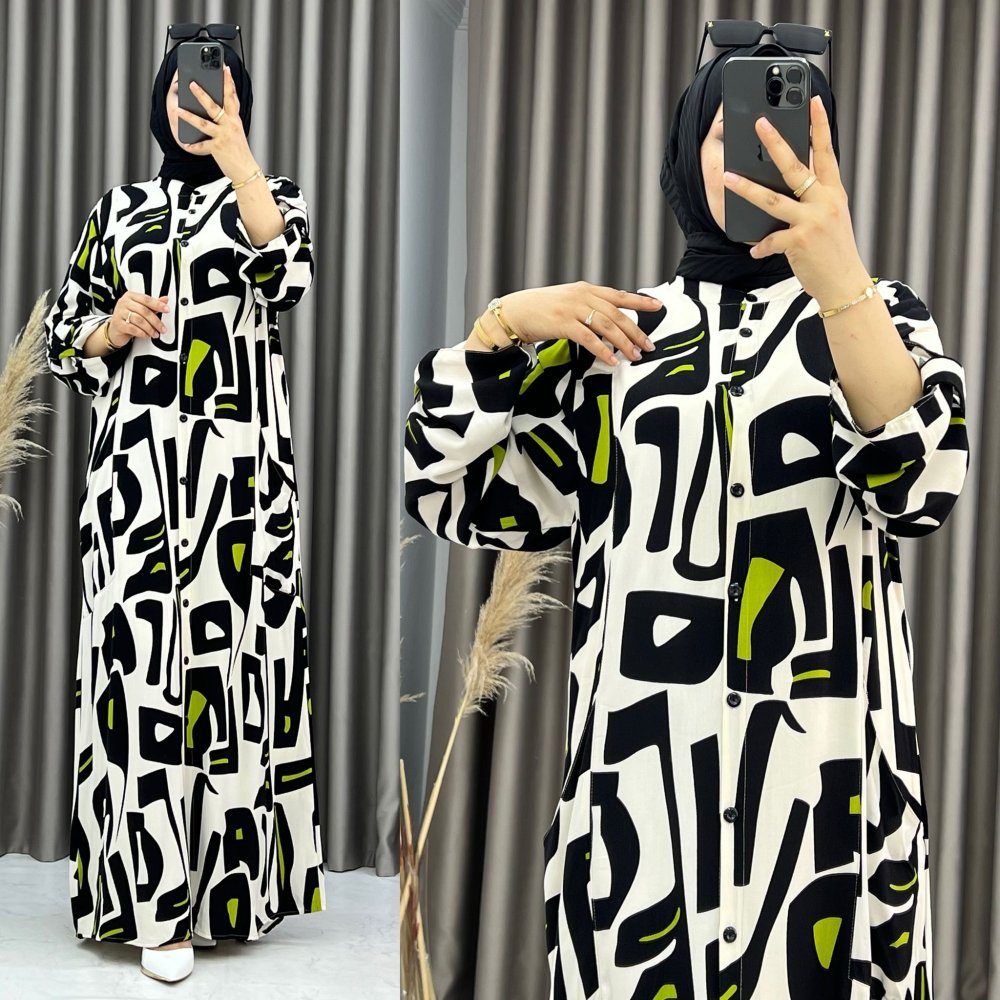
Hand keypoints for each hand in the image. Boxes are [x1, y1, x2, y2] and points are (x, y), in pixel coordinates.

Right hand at [109, 292, 169, 345]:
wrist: (116, 329)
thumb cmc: (129, 317)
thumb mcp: (142, 309)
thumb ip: (153, 305)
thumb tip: (165, 299)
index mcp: (131, 296)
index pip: (146, 299)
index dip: (158, 304)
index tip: (166, 309)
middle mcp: (124, 303)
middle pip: (144, 311)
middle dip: (156, 321)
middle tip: (162, 328)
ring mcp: (119, 313)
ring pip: (139, 320)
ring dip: (150, 329)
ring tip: (155, 333)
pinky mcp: (118, 324)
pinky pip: (133, 328)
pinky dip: (142, 333)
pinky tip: (146, 335)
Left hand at [176, 65, 258, 182]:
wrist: (247, 171)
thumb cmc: (240, 151)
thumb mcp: (237, 131)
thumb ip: (228, 119)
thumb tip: (216, 107)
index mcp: (235, 120)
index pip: (232, 97)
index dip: (229, 82)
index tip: (225, 68)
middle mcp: (229, 126)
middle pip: (214, 106)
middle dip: (202, 94)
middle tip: (191, 83)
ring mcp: (223, 137)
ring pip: (204, 124)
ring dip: (190, 116)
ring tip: (178, 109)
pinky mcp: (217, 149)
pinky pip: (202, 146)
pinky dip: (193, 146)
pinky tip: (185, 144)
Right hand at [471, 282, 661, 365]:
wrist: (514, 312)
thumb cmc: (540, 310)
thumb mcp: (567, 302)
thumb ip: (587, 306)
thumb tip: (607, 320)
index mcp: (586, 289)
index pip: (619, 295)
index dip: (640, 302)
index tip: (658, 306)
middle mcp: (582, 296)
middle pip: (617, 314)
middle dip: (636, 331)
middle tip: (649, 345)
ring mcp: (573, 308)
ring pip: (607, 326)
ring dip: (623, 343)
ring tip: (635, 356)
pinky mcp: (563, 323)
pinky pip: (589, 339)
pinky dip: (602, 350)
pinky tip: (611, 361)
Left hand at [721, 95, 871, 308]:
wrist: (845, 283)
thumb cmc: (835, 251)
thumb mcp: (833, 218)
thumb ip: (816, 199)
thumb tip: (792, 183)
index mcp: (834, 193)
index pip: (827, 152)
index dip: (820, 126)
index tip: (813, 101)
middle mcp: (825, 202)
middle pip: (796, 166)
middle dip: (777, 142)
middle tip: (761, 123)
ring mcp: (812, 221)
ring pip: (773, 199)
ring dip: (747, 189)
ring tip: (729, 177)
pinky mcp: (799, 241)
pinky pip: (770, 239)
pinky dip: (761, 246)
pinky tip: (754, 250)